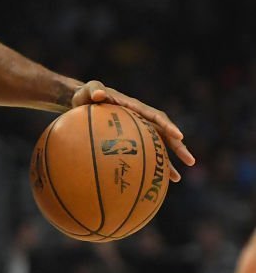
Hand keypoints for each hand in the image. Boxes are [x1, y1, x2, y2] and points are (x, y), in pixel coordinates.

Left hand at [71, 80, 194, 182]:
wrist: (83, 104)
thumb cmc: (86, 96)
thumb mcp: (87, 91)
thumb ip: (94, 90)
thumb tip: (99, 94)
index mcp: (135, 107)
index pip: (155, 116)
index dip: (167, 126)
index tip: (178, 136)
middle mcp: (141, 119)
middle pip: (164, 134)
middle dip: (178, 147)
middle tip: (190, 161)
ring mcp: (138, 131)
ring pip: (158, 147)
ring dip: (169, 161)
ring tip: (177, 179)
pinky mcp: (131, 141)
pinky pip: (143, 155)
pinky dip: (148, 167)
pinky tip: (152, 183)